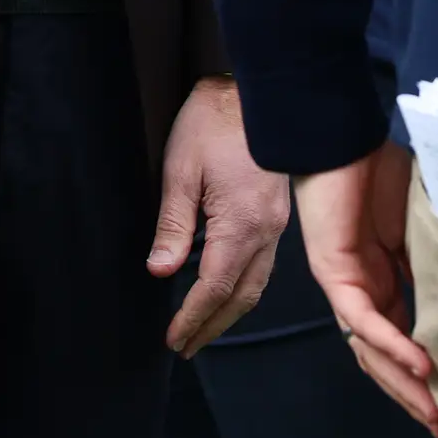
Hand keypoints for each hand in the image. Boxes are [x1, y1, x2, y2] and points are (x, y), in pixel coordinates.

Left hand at [151, 76, 289, 353]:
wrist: (259, 91)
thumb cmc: (213, 122)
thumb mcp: (182, 170)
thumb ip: (173, 225)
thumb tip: (160, 271)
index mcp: (242, 225)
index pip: (215, 287)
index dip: (193, 318)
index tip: (173, 339)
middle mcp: (266, 232)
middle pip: (242, 296)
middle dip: (213, 326)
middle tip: (185, 346)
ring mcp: (277, 224)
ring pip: (257, 284)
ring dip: (230, 311)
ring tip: (202, 328)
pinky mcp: (277, 214)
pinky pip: (263, 264)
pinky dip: (243, 288)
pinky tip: (225, 289)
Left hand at [303, 144, 436, 435]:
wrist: (346, 134)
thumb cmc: (386, 170)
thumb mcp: (426, 226)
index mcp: (383, 281)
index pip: (403, 341)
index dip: (426, 375)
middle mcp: (362, 291)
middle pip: (384, 359)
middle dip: (414, 396)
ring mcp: (346, 284)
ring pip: (370, 350)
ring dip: (402, 383)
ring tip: (434, 411)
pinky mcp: (334, 270)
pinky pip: (362, 318)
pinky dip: (391, 343)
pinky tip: (419, 364)